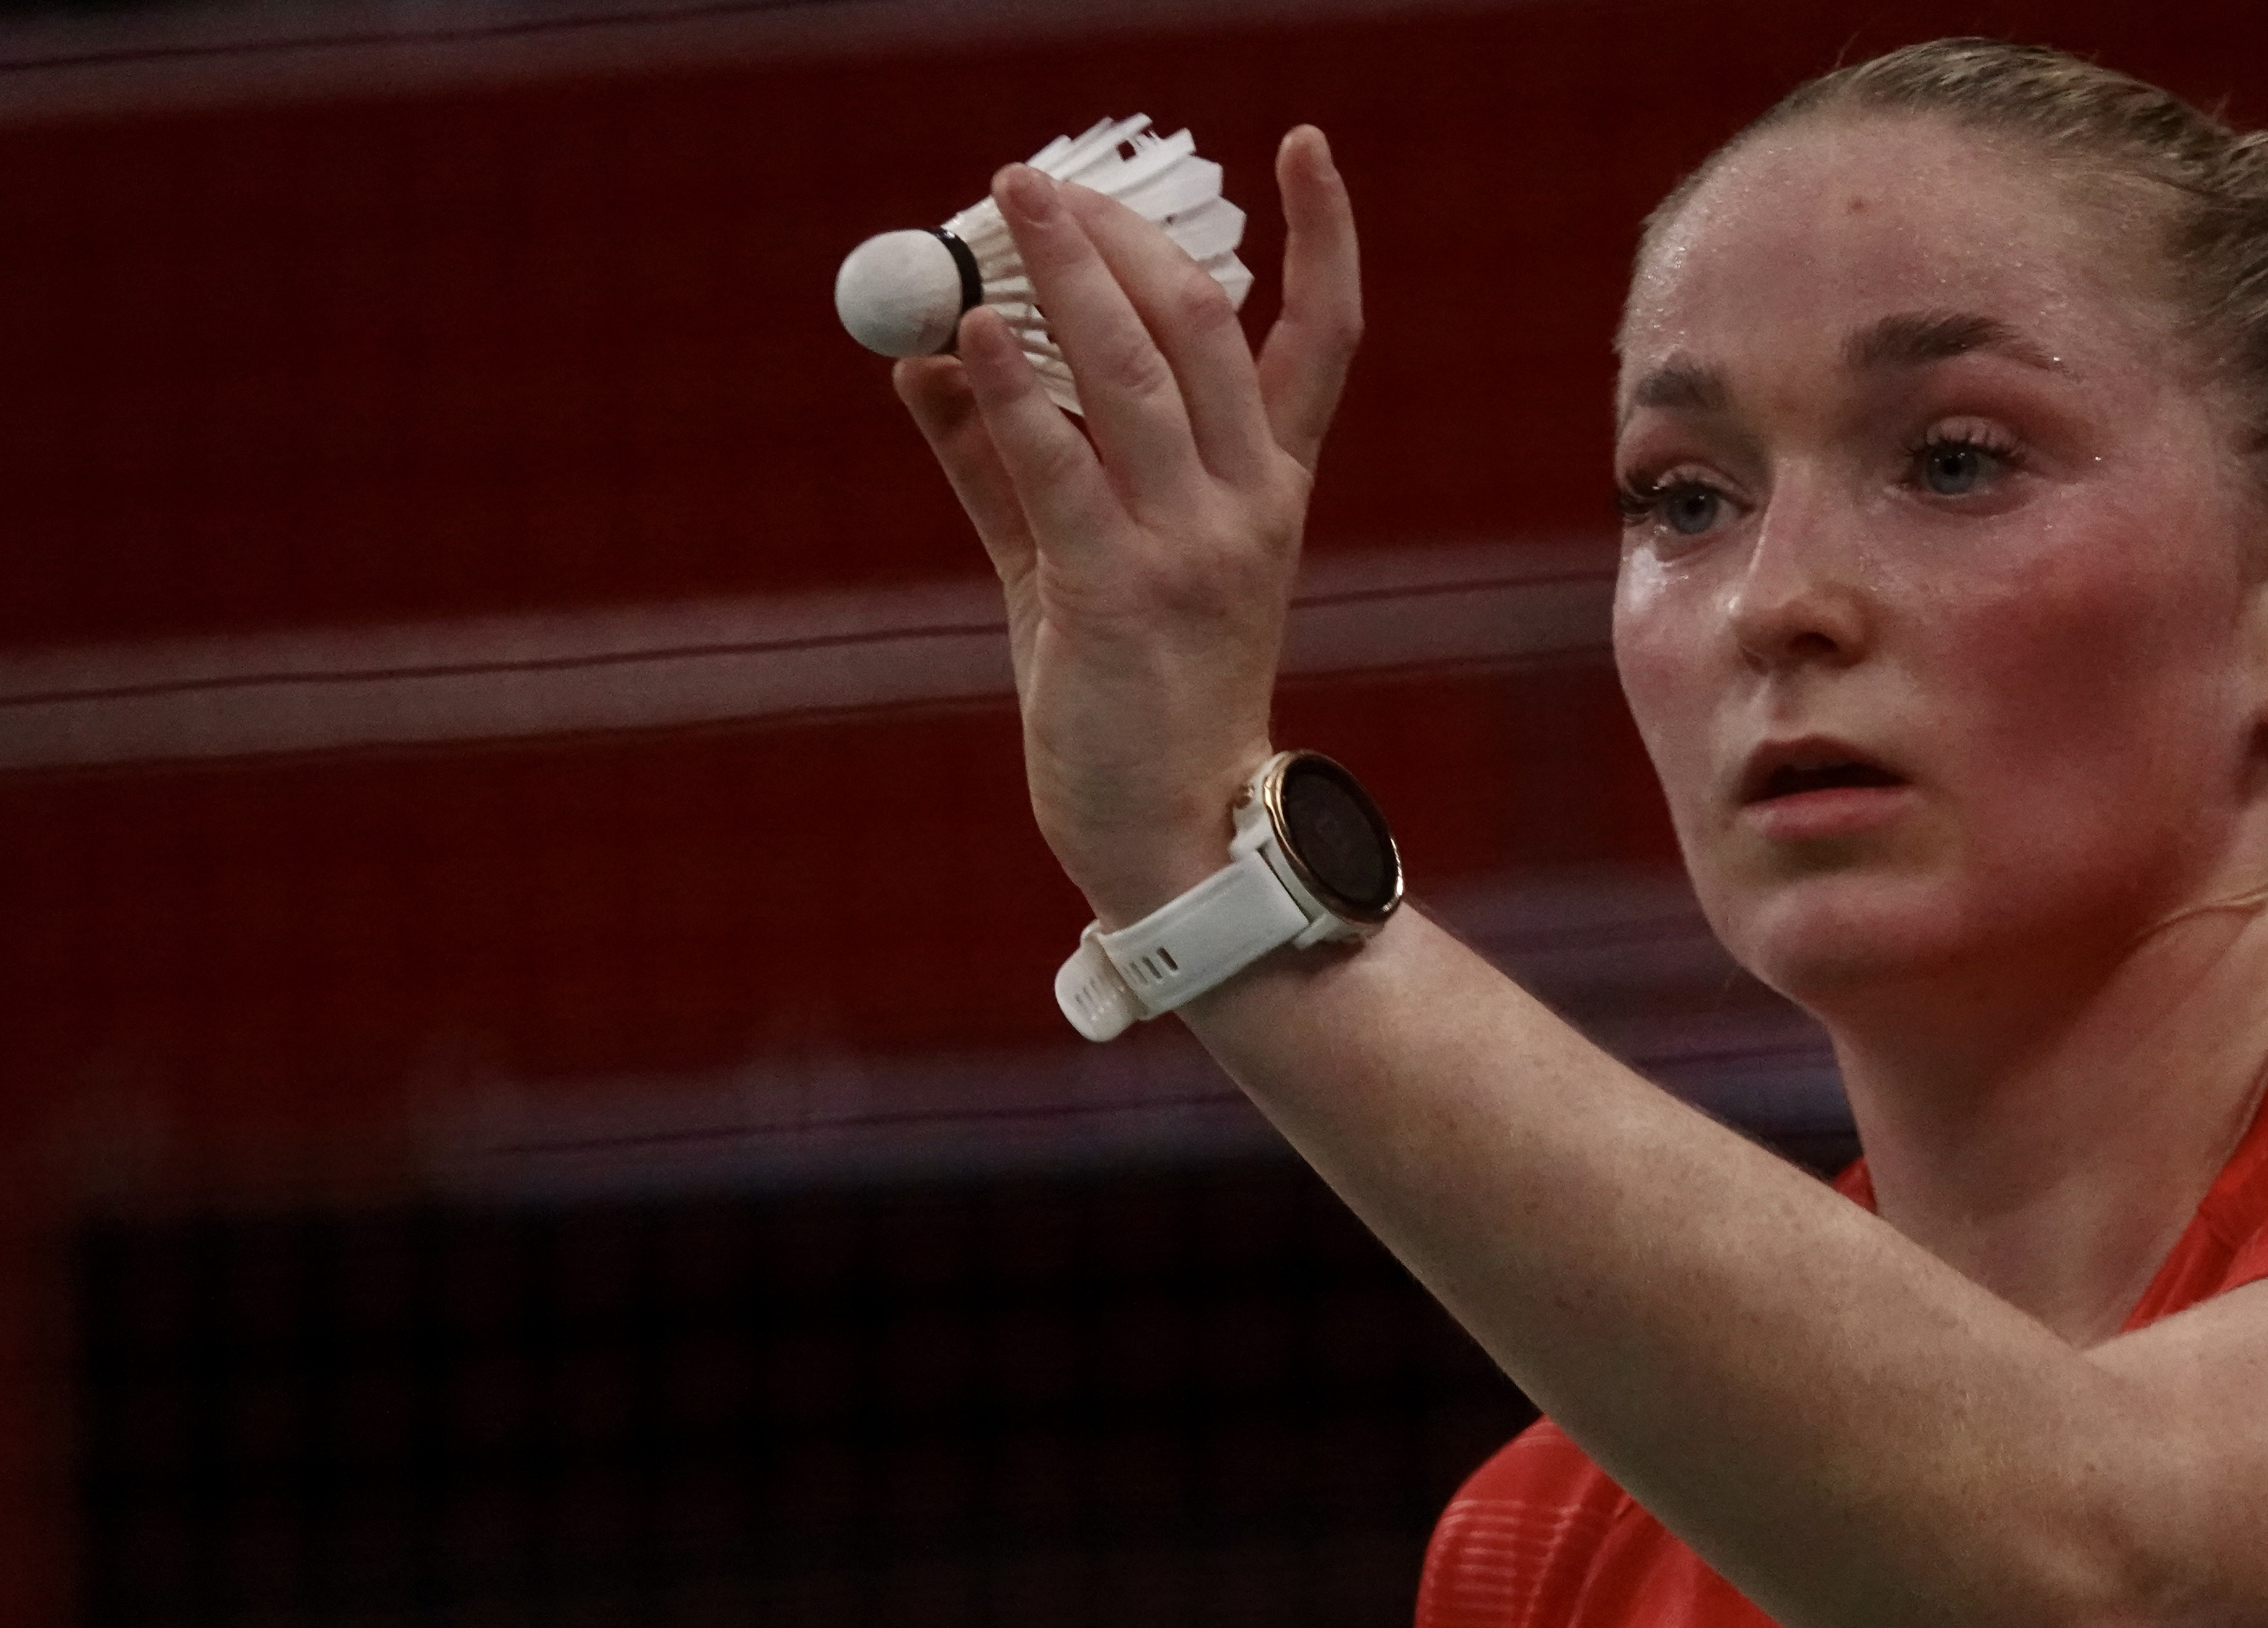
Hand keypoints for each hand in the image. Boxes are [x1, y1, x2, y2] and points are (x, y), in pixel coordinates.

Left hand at [891, 126, 1362, 924]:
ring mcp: (1192, 551)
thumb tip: (934, 356)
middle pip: (1203, 325)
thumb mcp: (1082, 565)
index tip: (1300, 141)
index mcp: (1270, 492)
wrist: (1174, 838)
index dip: (1323, 235)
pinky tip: (967, 338)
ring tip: (1002, 207)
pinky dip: (1014, 393)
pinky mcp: (1117, 597)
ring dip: (1063, 277)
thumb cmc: (1136, 698)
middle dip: (1121, 235)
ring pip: (1134, 374)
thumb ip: (1012, 464)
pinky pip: (1062, 469)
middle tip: (1038, 178)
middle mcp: (1248, 508)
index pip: (1323, 339)